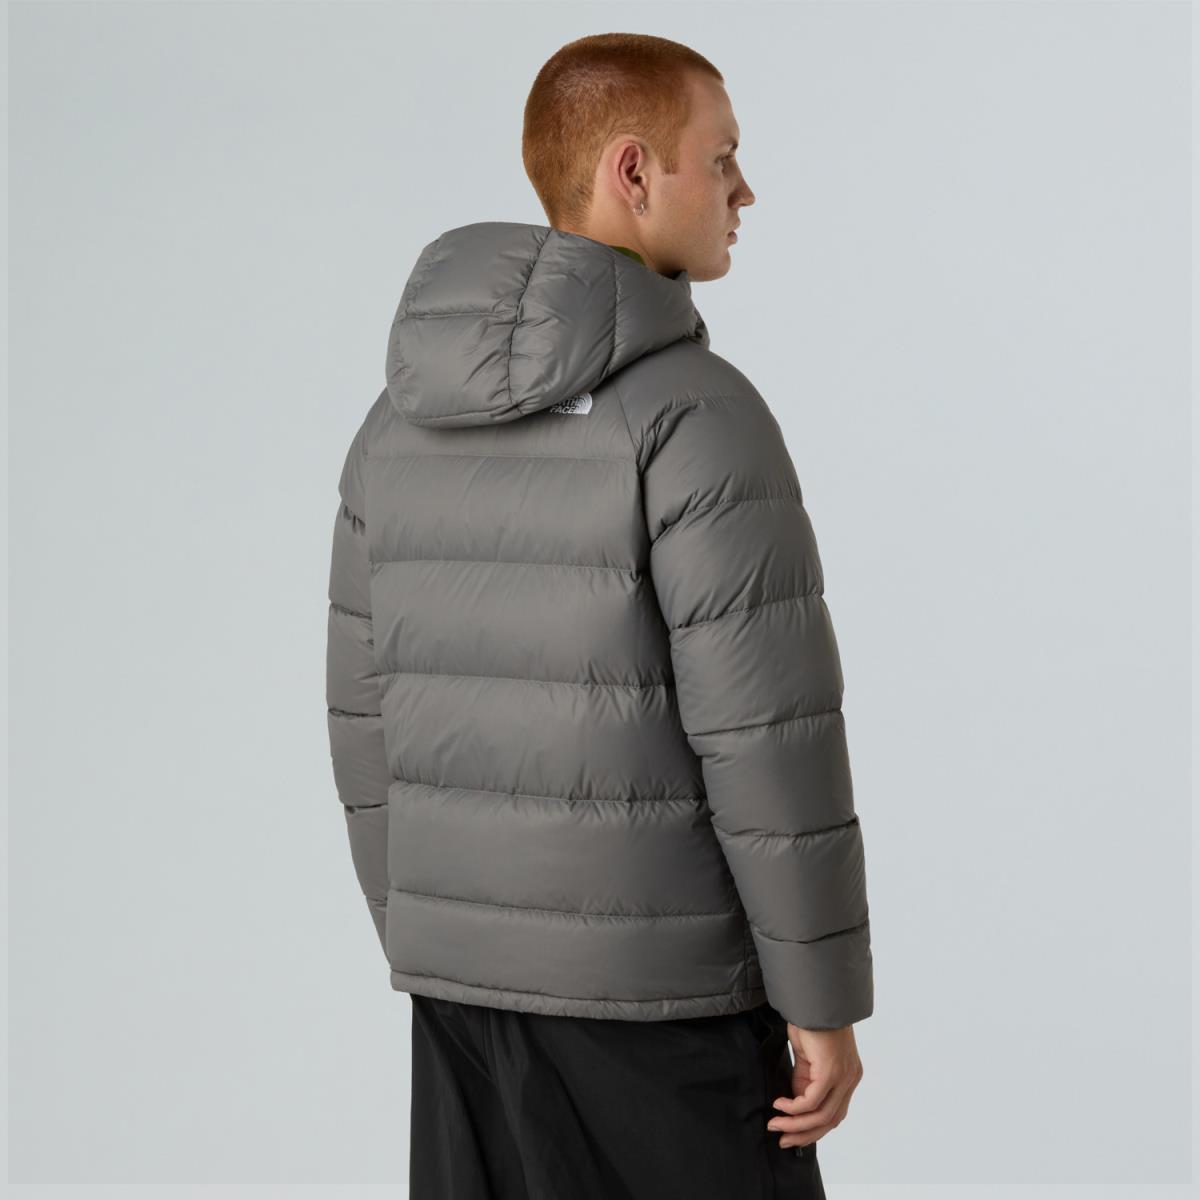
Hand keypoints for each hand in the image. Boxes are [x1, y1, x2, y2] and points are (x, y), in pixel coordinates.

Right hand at [765, 1022, 862, 1147]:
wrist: (815, 999)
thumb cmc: (811, 1022)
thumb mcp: (808, 1058)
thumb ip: (805, 1081)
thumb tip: (795, 1103)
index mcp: (848, 1077)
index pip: (834, 1114)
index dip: (813, 1130)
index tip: (792, 1136)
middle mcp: (850, 1079)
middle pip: (830, 1121)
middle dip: (803, 1134)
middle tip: (782, 1139)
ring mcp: (843, 1077)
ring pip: (821, 1115)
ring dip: (795, 1124)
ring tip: (775, 1124)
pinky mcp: (831, 1071)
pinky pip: (811, 1100)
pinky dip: (793, 1107)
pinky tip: (779, 1104)